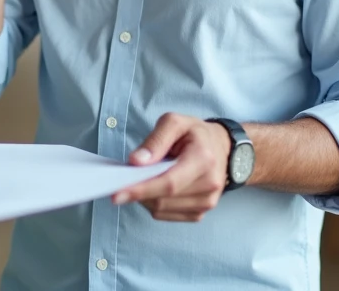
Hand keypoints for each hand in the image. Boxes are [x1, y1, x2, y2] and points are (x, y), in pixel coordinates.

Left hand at [111, 113, 231, 222]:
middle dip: (138, 192)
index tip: (117, 194)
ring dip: (145, 198)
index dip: (142, 190)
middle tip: (123, 179)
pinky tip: (154, 189)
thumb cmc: (194, 133)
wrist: (221, 146)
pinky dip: (154, 204)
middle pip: (163, 199)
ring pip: (162, 209)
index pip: (169, 182)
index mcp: (203, 159)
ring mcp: (207, 202)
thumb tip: (135, 162)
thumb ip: (155, 140)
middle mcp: (209, 184)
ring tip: (143, 179)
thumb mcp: (174, 122)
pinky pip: (167, 215)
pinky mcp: (200, 212)